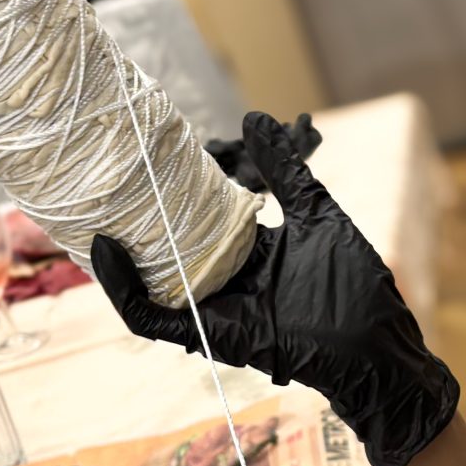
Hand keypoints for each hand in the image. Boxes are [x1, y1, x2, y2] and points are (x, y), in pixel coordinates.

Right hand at [92, 111, 458, 465]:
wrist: (380, 347)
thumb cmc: (357, 287)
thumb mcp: (316, 214)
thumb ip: (284, 172)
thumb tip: (253, 119)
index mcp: (246, 251)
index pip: (192, 220)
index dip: (165, 193)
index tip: (144, 157)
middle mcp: (223, 279)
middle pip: (161, 250)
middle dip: (128, 219)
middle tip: (99, 177)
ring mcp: (213, 308)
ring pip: (145, 283)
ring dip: (112, 254)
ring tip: (85, 211)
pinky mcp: (211, 333)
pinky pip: (154, 317)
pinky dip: (124, 290)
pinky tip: (108, 252)